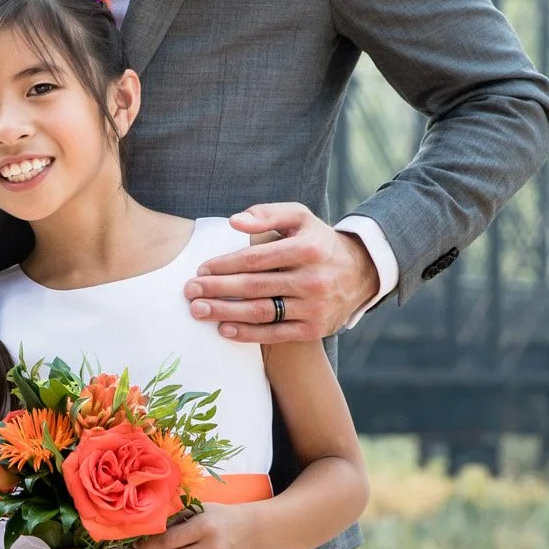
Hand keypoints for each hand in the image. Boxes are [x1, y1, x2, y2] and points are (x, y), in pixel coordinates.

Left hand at [184, 204, 378, 340]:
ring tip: (198, 311)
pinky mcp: (315, 329)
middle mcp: (314, 279)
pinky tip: (223, 329)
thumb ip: (267, 214)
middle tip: (189, 291)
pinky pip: (275, 334)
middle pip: (254, 286)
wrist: (359, 273)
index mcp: (309, 248)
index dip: (225, 265)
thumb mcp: (299, 218)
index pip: (256, 258)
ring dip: (225, 313)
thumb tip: (235, 221)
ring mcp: (315, 307)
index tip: (201, 268)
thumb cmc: (317, 242)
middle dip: (217, 290)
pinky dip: (247, 333)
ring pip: (261, 312)